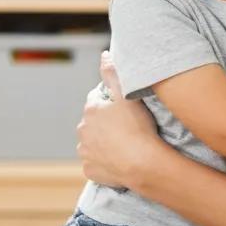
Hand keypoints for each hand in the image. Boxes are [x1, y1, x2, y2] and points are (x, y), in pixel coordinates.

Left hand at [77, 51, 162, 189]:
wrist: (142, 163)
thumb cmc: (137, 127)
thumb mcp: (127, 94)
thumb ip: (113, 73)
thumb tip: (104, 55)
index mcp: (91, 110)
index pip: (97, 99)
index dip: (111, 101)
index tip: (125, 107)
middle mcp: (83, 130)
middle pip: (94, 122)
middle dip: (106, 122)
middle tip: (129, 125)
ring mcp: (86, 152)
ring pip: (93, 142)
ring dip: (105, 141)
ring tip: (126, 143)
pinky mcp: (91, 170)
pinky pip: (96, 163)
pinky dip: (105, 160)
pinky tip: (120, 159)